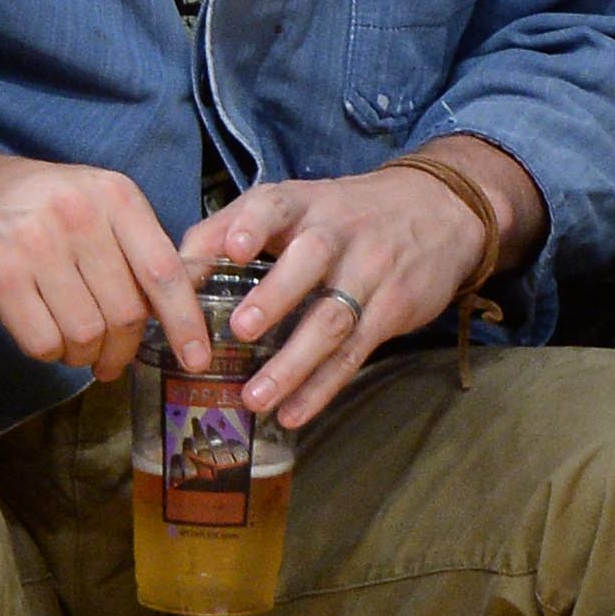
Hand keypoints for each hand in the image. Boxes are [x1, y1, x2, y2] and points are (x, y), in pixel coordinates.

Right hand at [0, 144, 210, 381]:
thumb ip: (138, 249)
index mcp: (117, 197)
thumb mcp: (99, 205)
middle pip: (126, 312)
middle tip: (113, 358)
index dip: (184, 321)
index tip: (197, 358)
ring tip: (77, 346)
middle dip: (124, 348)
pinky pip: (43, 342)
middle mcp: (80, 216)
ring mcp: (36, 245)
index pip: (164, 270)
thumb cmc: (42, 207)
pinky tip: (47, 337)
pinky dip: (51, 353)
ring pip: (86, 333)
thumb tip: (180, 310)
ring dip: (85, 355)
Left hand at [180, 162, 491, 427]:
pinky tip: (293, 414)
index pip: (275, 204)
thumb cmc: (346, 213)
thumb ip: (235, 226)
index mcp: (305, 202)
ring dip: (293, 362)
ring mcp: (371, 271)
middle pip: (311, 260)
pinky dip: (323, 386)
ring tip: (254, 398)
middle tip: (240, 329)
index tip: (230, 249)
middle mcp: (338, 232)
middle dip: (274, 295)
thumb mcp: (299, 202)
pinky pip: (355, 352)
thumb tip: (174, 263)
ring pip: (333, 317)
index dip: (251, 225)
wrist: (440, 210)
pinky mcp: (393, 309)